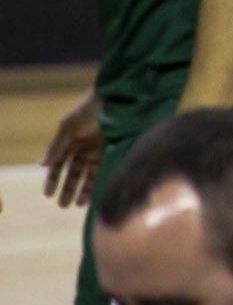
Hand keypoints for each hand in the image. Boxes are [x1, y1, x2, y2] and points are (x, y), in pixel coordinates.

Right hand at [43, 92, 103, 209]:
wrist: (119, 99)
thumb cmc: (90, 110)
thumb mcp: (69, 127)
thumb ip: (57, 146)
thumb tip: (41, 165)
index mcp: (70, 142)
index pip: (58, 165)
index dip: (52, 180)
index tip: (48, 194)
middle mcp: (84, 148)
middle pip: (73, 173)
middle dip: (67, 189)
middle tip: (63, 205)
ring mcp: (99, 151)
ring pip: (89, 176)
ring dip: (83, 190)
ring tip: (78, 204)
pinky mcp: (114, 152)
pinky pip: (105, 171)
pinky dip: (100, 183)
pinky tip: (96, 195)